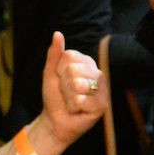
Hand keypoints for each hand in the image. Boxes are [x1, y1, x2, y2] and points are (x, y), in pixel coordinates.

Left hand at [40, 31, 107, 148]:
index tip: (60, 79)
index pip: (70, 56)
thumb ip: (54, 54)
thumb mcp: (50, 73)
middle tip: (66, 92)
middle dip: (64, 84)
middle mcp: (96, 72)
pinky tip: (77, 108)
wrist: (55, 120)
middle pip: (74, 69)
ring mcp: (102, 88)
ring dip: (69, 95)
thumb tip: (57, 33)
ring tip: (71, 100)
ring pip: (80, 84)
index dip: (59, 69)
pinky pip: (85, 100)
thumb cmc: (54, 96)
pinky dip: (76, 106)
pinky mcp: (103, 104)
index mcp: (85, 62)